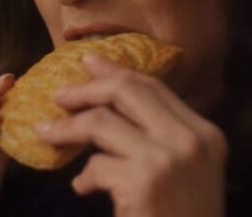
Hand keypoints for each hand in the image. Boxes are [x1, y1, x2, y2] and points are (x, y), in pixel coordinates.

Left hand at [35, 54, 227, 216]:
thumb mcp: (189, 172)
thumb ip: (162, 137)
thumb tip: (110, 107)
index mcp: (205, 133)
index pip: (155, 87)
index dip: (117, 72)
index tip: (89, 63)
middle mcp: (190, 140)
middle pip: (129, 91)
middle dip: (87, 88)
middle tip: (59, 94)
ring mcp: (167, 160)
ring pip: (102, 122)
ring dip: (67, 128)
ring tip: (46, 133)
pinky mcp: (143, 184)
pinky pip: (96, 166)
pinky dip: (83, 176)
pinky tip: (81, 188)